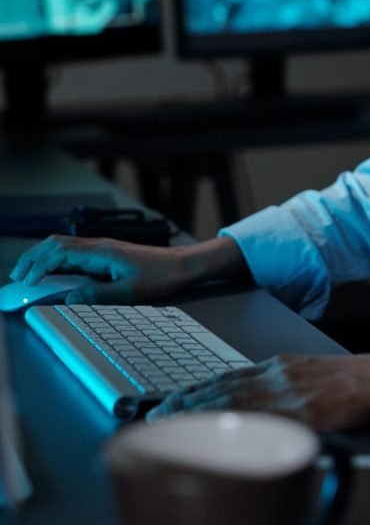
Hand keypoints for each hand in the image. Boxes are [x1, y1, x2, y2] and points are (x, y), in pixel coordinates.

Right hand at [9, 235, 194, 304]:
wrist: (181, 265)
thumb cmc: (159, 277)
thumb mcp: (129, 292)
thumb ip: (98, 295)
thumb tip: (69, 298)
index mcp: (102, 251)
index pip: (60, 252)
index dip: (39, 265)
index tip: (25, 282)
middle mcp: (99, 246)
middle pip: (56, 244)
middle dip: (33, 258)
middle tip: (16, 277)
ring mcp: (103, 249)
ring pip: (64, 247)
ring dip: (43, 258)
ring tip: (27, 275)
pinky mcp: (107, 255)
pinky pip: (75, 254)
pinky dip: (57, 262)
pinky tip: (52, 274)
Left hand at [147, 345, 369, 429]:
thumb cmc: (355, 379)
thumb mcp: (313, 373)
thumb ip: (287, 384)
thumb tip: (265, 403)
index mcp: (280, 365)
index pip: (229, 376)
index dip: (198, 388)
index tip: (174, 397)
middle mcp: (278, 374)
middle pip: (224, 387)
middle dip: (188, 400)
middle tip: (158, 412)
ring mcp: (288, 392)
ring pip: (233, 400)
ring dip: (198, 410)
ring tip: (171, 419)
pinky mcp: (302, 411)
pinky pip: (260, 418)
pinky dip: (232, 424)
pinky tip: (214, 431)